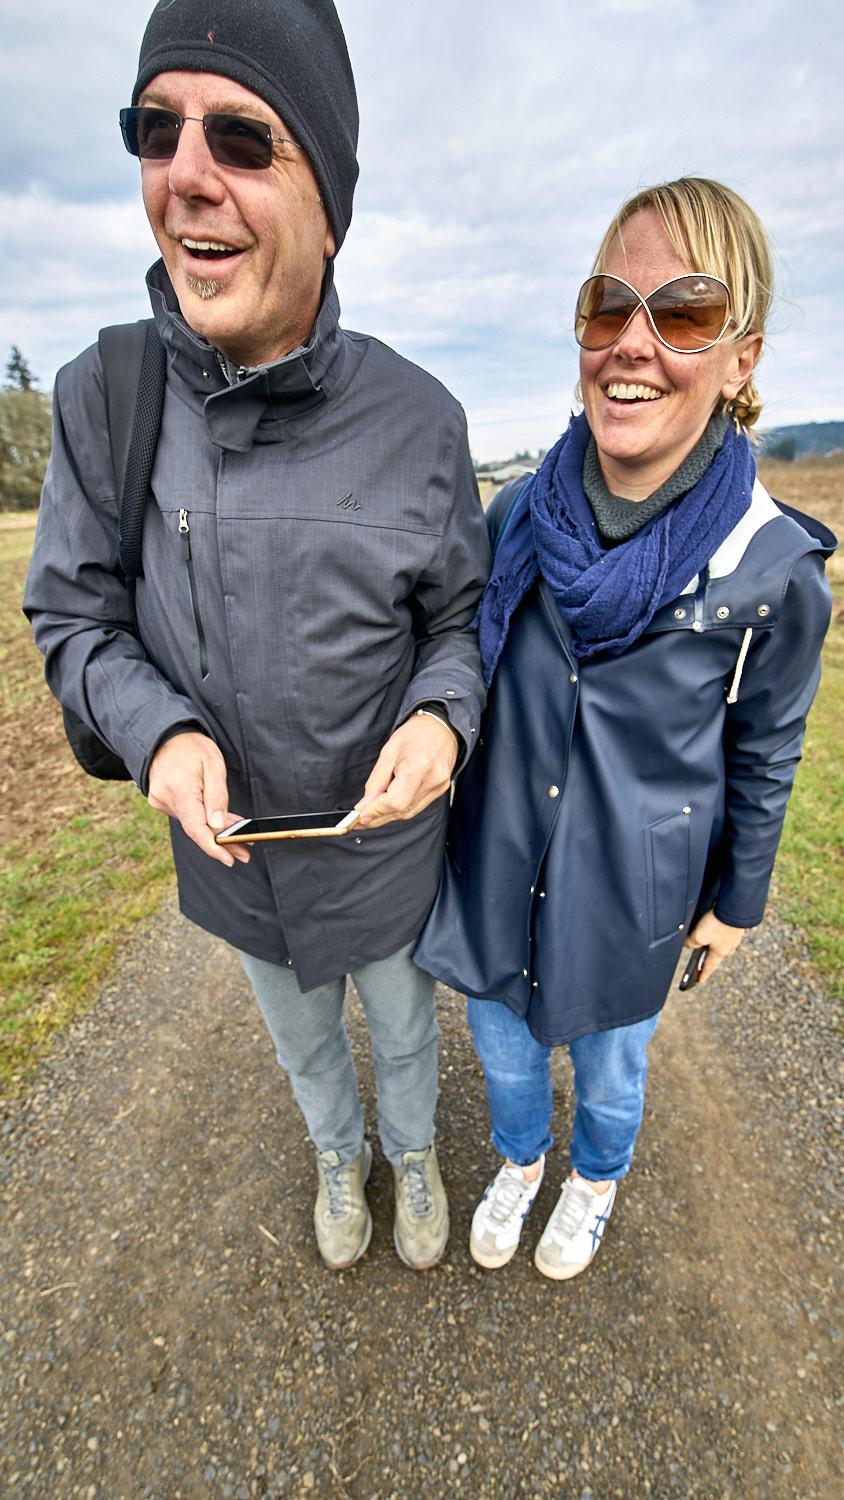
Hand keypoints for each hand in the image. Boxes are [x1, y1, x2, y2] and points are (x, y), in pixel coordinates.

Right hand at [147, 732, 249, 867]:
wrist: (165, 736)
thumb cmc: (192, 747)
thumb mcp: (213, 764)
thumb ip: (217, 795)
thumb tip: (218, 825)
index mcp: (179, 789)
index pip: (196, 828)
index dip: (213, 847)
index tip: (229, 859)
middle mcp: (166, 799)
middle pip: (197, 829)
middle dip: (221, 843)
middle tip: (244, 854)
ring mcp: (161, 801)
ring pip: (193, 824)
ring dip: (215, 832)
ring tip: (239, 840)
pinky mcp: (162, 801)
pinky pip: (187, 815)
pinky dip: (203, 820)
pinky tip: (221, 826)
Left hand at [354, 714, 458, 828]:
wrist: (439, 728)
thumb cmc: (414, 735)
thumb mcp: (388, 753)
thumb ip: (376, 782)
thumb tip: (364, 806)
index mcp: (418, 767)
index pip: (395, 801)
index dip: (376, 811)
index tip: (359, 817)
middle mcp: (432, 780)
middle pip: (401, 811)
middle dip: (378, 817)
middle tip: (358, 820)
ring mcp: (439, 787)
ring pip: (408, 813)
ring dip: (387, 816)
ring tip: (370, 814)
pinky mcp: (440, 790)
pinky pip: (416, 807)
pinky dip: (400, 810)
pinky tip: (388, 807)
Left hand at [683, 910, 744, 984]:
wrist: (735, 908)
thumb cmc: (719, 924)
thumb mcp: (699, 936)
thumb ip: (691, 943)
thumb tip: (687, 944)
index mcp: (720, 953)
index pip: (709, 967)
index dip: (703, 974)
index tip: (700, 981)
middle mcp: (729, 946)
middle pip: (718, 955)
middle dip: (711, 958)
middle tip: (705, 960)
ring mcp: (734, 936)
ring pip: (723, 943)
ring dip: (716, 943)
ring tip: (709, 940)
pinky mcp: (735, 925)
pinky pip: (726, 933)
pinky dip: (721, 933)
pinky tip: (717, 927)